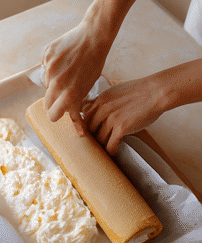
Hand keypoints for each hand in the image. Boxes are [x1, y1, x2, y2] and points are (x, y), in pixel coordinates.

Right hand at [42, 19, 109, 135]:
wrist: (93, 36)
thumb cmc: (94, 62)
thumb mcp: (88, 86)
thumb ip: (75, 101)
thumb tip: (70, 115)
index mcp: (69, 94)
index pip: (52, 115)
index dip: (56, 113)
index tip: (59, 110)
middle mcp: (57, 83)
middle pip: (46, 102)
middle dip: (53, 100)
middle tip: (62, 92)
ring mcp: (49, 69)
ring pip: (45, 84)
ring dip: (52, 82)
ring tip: (66, 71)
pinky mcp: (46, 56)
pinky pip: (44, 67)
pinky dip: (51, 67)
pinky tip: (63, 60)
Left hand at [84, 61, 201, 153]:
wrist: (157, 92)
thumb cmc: (141, 91)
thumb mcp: (116, 91)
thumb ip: (105, 100)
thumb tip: (98, 107)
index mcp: (101, 99)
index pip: (85, 116)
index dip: (88, 126)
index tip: (92, 131)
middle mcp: (103, 109)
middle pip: (90, 129)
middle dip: (94, 136)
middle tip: (98, 143)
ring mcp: (111, 119)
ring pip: (99, 139)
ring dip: (103, 145)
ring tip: (106, 148)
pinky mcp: (121, 128)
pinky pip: (110, 145)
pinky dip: (111, 150)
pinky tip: (114, 151)